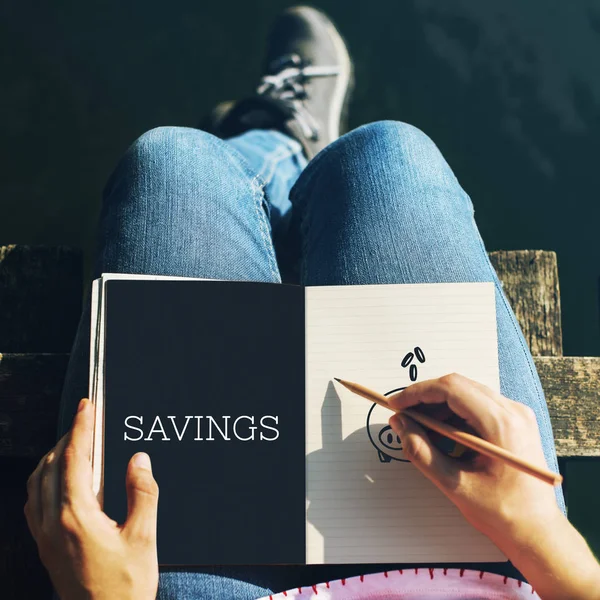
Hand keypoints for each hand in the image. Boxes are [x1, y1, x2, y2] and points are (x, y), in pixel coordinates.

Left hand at [24, 398, 158, 599]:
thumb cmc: (125, 587)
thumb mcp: (144, 538)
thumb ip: (143, 494)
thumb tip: (139, 459)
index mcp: (76, 517)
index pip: (75, 459)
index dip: (82, 427)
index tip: (87, 405)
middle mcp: (53, 523)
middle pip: (52, 465)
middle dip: (69, 436)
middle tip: (86, 417)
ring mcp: (44, 536)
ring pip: (38, 481)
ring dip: (54, 455)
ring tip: (74, 442)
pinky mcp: (44, 547)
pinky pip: (34, 501)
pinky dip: (44, 478)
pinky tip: (58, 479)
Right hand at [386, 373, 561, 548]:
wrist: (538, 531)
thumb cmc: (502, 513)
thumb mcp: (453, 483)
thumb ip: (421, 451)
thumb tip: (399, 424)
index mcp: (501, 424)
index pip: (451, 389)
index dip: (418, 393)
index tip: (396, 404)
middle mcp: (513, 411)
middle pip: (459, 386)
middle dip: (426, 398)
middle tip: (403, 415)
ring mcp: (517, 414)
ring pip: (467, 393)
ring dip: (439, 407)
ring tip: (420, 429)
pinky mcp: (515, 421)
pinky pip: (478, 405)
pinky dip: (455, 415)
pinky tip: (441, 435)